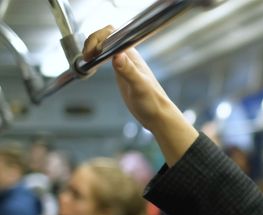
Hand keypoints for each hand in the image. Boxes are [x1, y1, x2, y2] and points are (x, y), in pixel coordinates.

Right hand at [83, 26, 197, 165]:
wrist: (158, 116)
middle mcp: (128, 57)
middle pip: (106, 37)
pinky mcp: (121, 73)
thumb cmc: (153, 103)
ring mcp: (124, 64)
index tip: (90, 51)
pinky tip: (92, 64)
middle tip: (86, 57)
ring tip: (86, 59)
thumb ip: (129, 71)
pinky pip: (106, 57)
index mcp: (132, 56)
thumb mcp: (139, 87)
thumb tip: (117, 55)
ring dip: (93, 48)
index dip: (98, 37)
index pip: (112, 33)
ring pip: (105, 46)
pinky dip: (96, 57)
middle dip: (92, 42)